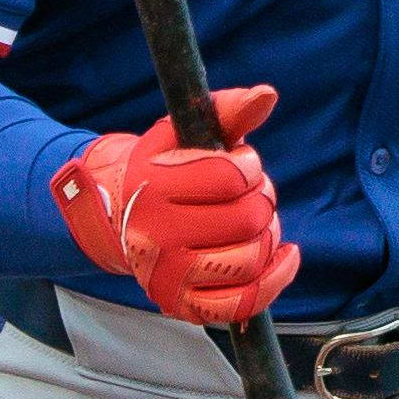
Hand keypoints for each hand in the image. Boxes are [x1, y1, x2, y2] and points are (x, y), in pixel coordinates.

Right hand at [53, 84, 295, 326]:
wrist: (115, 218)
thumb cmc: (161, 170)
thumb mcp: (181, 133)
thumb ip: (225, 111)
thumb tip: (266, 96)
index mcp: (154, 187)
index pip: (231, 178)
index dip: (249, 167)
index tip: (241, 164)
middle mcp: (156, 235)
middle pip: (248, 219)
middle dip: (261, 200)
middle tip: (250, 193)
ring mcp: (169, 275)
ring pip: (250, 259)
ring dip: (267, 235)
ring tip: (253, 221)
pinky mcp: (182, 303)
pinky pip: (243, 302)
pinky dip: (274, 279)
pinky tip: (284, 255)